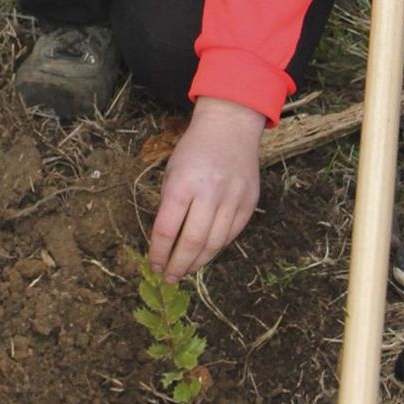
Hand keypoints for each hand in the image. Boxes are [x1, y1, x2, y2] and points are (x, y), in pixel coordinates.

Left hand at [147, 97, 265, 280]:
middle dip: (178, 265)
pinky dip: (216, 247)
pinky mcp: (249, 202)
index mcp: (183, 183)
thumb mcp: (172, 171)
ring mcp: (233, 198)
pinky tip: (205, 253)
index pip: (167, 228)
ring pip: (215, 243)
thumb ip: (170, 205)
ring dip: (198, 262)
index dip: (159, 252)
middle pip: (193, 241)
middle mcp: (210, 192)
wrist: (230, 126)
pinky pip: (231, 234)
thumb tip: (166, 242)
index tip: (153, 264)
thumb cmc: (194, 149)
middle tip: (169, 277)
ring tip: (185, 270)